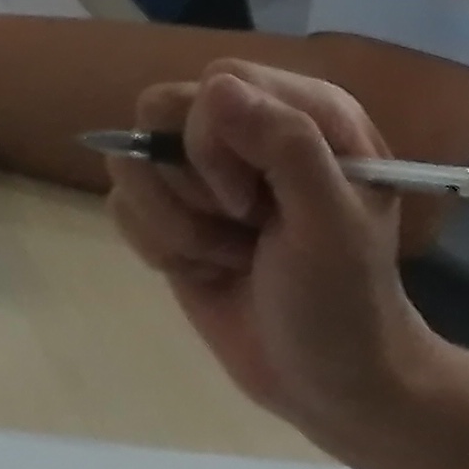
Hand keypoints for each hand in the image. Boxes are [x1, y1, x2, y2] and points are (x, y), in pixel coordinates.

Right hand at [100, 62, 449, 442]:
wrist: (331, 385)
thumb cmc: (345, 302)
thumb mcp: (331, 223)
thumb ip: (285, 145)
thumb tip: (214, 88)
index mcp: (306, 114)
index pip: (220, 83)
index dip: (217, 142)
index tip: (250, 206)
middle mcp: (253, 131)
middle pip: (164, 110)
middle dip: (190, 184)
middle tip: (241, 228)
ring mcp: (207, 174)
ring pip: (134, 160)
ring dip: (175, 224)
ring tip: (230, 257)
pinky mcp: (174, 216)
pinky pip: (123, 203)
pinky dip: (159, 246)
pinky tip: (207, 270)